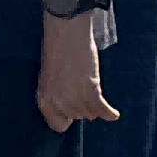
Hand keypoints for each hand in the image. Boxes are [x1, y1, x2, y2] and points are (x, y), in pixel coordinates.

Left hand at [36, 16, 117, 131]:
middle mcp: (58, 104)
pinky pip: (103, 110)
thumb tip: (70, 109)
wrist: (66, 31)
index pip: (58, 125)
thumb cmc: (57, 51)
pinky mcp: (90, 91)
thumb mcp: (51, 78)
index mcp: (44, 101)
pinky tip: (113, 114)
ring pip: (91, 113)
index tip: (72, 107)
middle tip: (81, 85)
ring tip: (89, 83)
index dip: (67, 116)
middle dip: (81, 104)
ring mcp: (74, 99)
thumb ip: (57, 96)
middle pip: (78, 117)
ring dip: (93, 102)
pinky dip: (109, 112)